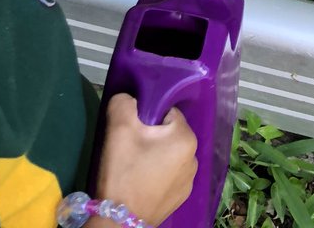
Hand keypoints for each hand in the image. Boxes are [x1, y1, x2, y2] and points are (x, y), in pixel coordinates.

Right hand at [92, 93, 196, 224]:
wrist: (118, 221)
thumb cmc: (123, 172)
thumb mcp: (118, 129)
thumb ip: (124, 102)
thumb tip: (130, 98)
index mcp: (186, 137)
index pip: (167, 112)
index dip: (147, 117)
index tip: (133, 130)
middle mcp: (195, 157)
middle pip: (169, 133)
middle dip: (151, 136)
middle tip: (131, 148)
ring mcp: (190, 181)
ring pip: (169, 153)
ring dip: (155, 155)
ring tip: (135, 167)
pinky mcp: (180, 198)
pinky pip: (170, 174)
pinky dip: (158, 173)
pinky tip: (142, 182)